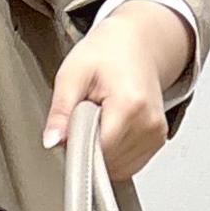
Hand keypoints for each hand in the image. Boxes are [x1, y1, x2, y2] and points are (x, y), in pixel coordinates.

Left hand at [41, 0, 196, 179]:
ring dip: (100, 150)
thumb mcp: (72, 75)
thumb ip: (60, 111)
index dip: (77, 144)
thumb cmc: (106, 53)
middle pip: (107, 161)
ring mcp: (156, 134)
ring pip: (117, 167)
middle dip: (87, 145)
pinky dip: (112, 152)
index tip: (71, 126)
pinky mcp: (157, 140)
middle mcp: (150, 123)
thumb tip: (52, 141)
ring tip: (99, 118)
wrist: (136, 43)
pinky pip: (127, 164)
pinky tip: (109, 127)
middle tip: (85, 115)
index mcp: (131, 105)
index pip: (98, 150)